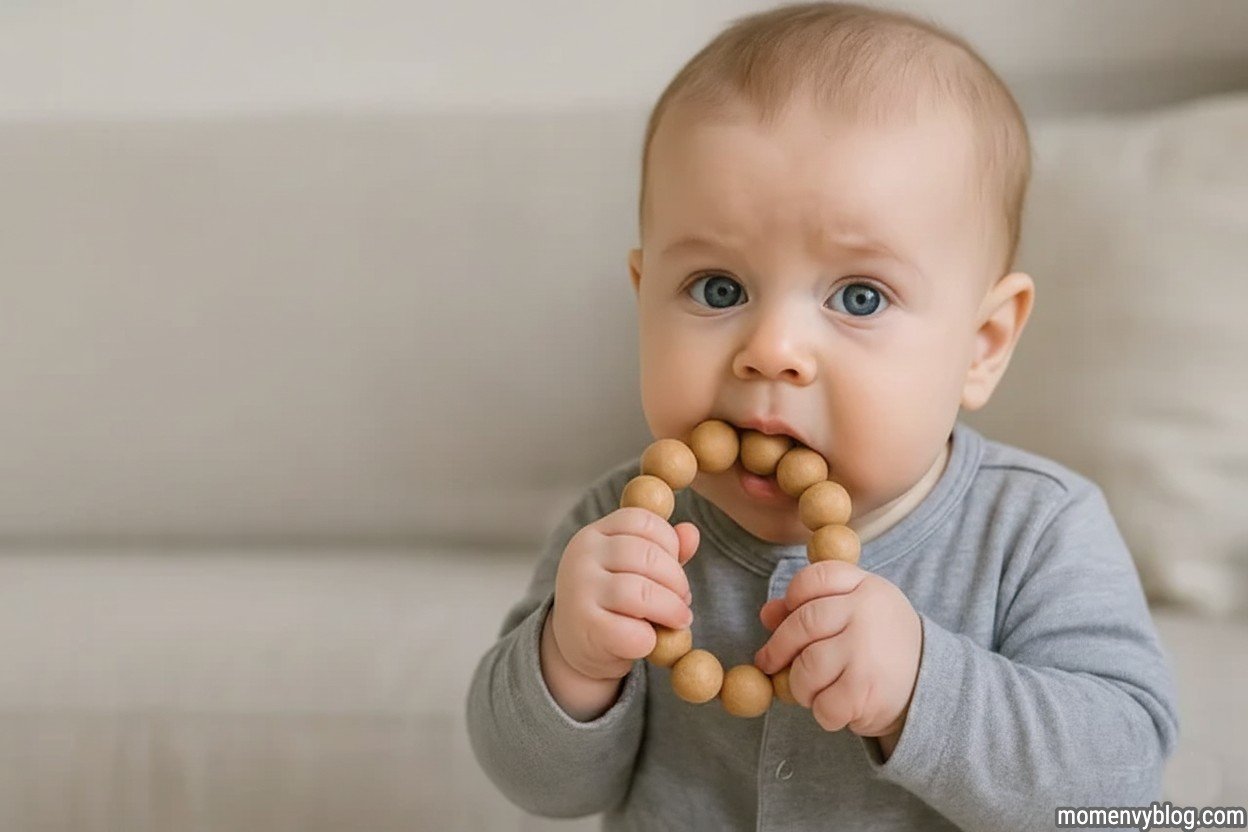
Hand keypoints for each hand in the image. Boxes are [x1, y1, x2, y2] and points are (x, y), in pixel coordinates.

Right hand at [549, 507, 699, 681]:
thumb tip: (691, 533)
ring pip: (641, 592)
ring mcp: (579, 591)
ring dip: (671, 608)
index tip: (676, 567)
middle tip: (685, 599)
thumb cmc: (612, 601)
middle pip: (646, 555)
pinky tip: (651, 640)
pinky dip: (650, 638)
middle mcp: (582, 556)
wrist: (573, 644)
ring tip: (680, 619)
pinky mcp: (585, 627)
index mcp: (594, 534)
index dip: (670, 542)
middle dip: (676, 580)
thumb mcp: (634, 569)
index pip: (641, 520)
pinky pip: (631, 631)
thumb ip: (664, 551)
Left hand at [754, 560, 920, 739]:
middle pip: (802, 624)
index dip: (792, 596)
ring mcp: (865, 651)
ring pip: (806, 668)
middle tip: (770, 662)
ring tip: (814, 690)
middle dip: (778, 648)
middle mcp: (866, 613)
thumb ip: (812, 606)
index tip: (787, 614)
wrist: (934, 688)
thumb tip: (767, 614)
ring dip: (801, 686)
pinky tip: (838, 708)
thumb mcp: (856, 613)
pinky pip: (822, 704)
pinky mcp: (865, 689)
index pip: (815, 578)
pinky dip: (823, 713)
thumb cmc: (882, 646)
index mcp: (866, 587)